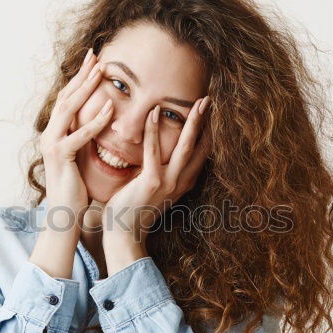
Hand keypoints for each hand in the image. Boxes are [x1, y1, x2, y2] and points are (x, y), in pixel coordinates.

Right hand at [39, 48, 114, 218]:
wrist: (64, 215)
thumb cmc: (76, 190)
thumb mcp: (80, 158)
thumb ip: (83, 139)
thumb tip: (98, 122)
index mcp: (55, 134)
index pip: (67, 100)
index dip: (79, 79)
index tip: (93, 61)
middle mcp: (49, 135)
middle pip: (65, 97)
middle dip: (81, 75)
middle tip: (96, 55)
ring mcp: (52, 145)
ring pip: (69, 109)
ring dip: (86, 88)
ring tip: (102, 71)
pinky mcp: (61, 157)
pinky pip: (80, 134)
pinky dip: (95, 120)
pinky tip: (109, 108)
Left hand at [103, 96, 212, 250]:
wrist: (124, 234)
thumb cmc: (133, 209)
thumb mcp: (153, 188)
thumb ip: (160, 171)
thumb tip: (158, 152)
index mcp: (184, 183)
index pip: (202, 153)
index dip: (207, 131)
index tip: (207, 112)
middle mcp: (181, 183)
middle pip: (201, 146)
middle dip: (205, 122)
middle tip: (208, 99)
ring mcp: (169, 183)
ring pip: (186, 147)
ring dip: (191, 122)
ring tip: (194, 102)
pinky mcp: (151, 182)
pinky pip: (154, 151)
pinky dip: (153, 130)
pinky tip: (153, 113)